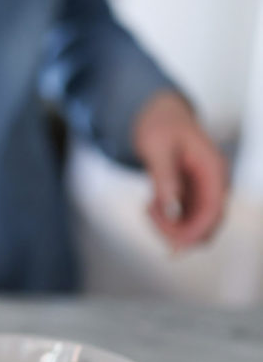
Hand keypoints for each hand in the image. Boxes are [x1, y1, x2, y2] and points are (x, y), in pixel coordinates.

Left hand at [132, 91, 227, 249]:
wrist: (159, 115)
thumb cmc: (159, 126)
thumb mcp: (157, 147)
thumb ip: (165, 177)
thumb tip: (172, 210)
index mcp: (214, 169)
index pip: (214, 212)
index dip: (195, 233)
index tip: (171, 246)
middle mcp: (215, 184)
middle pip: (207, 226)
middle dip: (177, 232)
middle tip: (148, 214)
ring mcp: (205, 191)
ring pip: (194, 227)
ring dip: (169, 226)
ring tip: (148, 206)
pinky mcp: (193, 196)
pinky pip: (184, 220)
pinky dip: (167, 220)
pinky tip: (150, 205)